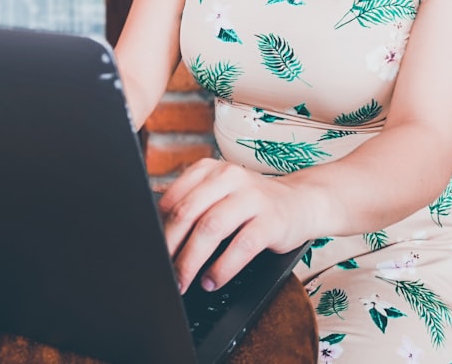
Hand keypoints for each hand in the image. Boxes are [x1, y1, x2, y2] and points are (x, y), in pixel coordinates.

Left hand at [158, 158, 310, 293]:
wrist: (300, 202)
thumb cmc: (250, 203)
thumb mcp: (219, 195)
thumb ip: (191, 206)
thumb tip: (155, 236)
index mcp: (210, 170)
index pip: (174, 198)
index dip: (158, 229)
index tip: (151, 252)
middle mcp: (229, 177)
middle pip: (188, 212)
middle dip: (170, 247)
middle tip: (162, 272)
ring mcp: (252, 197)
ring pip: (211, 228)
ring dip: (192, 260)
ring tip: (184, 281)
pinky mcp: (272, 220)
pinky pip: (241, 246)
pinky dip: (222, 268)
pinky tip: (212, 281)